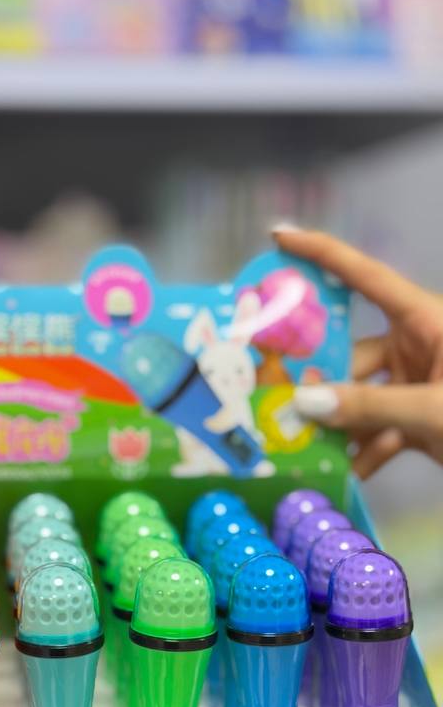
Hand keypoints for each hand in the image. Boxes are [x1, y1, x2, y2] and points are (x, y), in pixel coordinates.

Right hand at [272, 226, 442, 476]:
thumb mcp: (434, 410)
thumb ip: (369, 408)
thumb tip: (305, 403)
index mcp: (427, 320)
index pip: (365, 276)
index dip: (322, 253)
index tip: (279, 236)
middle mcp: (419, 345)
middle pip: (353, 354)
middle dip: (321, 381)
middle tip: (281, 404)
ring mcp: (420, 384)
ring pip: (361, 398)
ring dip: (341, 426)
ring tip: (311, 450)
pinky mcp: (423, 421)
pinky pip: (380, 429)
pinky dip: (365, 450)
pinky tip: (351, 471)